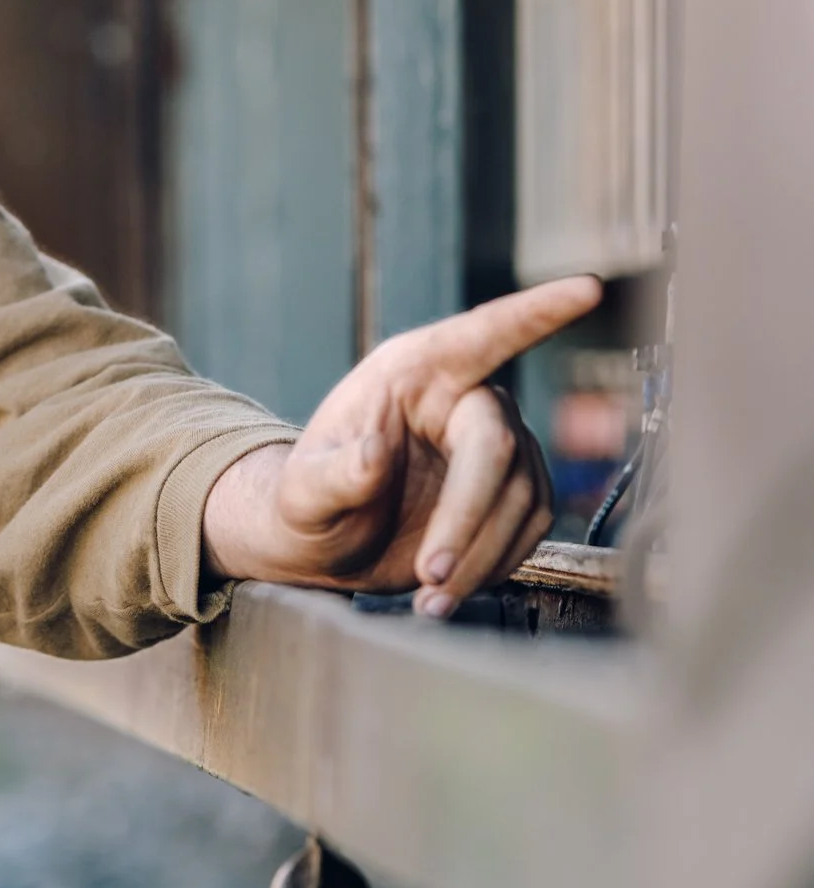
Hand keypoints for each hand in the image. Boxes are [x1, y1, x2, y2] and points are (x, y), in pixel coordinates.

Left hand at [201, 276, 601, 615]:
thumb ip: (331, 475)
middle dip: (468, 518)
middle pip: (499, 447)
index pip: (483, 333)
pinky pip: (530, 527)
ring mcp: (496, 443)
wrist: (325, 543)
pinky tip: (453, 586)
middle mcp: (463, 398)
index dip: (537, 311)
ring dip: (480, 555)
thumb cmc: (307, 503)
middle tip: (429, 575)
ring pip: (522, 497)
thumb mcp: (301, 493)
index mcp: (412, 371)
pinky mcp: (514, 490)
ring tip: (429, 597)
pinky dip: (494, 564)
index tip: (586, 289)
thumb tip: (373, 455)